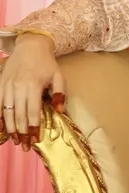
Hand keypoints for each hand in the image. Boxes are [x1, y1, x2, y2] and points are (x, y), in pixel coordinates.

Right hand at [0, 33, 64, 150]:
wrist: (30, 46)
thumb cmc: (46, 63)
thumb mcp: (59, 77)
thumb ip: (59, 94)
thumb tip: (59, 111)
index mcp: (33, 86)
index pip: (33, 112)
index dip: (34, 128)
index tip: (35, 140)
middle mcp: (18, 87)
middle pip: (19, 115)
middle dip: (21, 132)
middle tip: (24, 146)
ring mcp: (7, 85)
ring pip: (6, 111)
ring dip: (10, 127)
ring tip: (14, 140)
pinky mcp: (0, 83)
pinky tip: (0, 128)